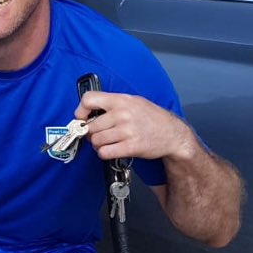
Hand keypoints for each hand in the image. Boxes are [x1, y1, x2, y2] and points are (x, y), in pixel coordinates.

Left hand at [75, 91, 194, 162]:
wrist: (172, 134)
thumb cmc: (152, 118)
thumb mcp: (133, 102)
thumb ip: (112, 104)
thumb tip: (88, 113)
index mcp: (121, 100)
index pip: (89, 99)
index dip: (80, 111)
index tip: (82, 118)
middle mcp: (123, 114)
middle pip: (90, 126)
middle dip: (91, 133)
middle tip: (98, 134)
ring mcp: (127, 131)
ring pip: (96, 141)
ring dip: (98, 145)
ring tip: (107, 142)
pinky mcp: (131, 147)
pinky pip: (104, 152)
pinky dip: (104, 153)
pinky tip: (112, 150)